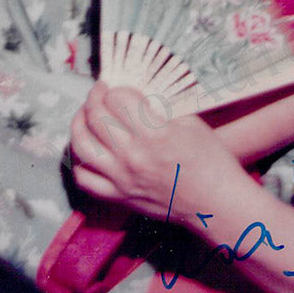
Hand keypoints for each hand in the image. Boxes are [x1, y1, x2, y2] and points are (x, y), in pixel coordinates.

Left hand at [69, 83, 242, 223]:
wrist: (216, 204)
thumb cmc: (211, 162)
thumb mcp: (191, 123)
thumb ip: (159, 109)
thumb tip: (136, 96)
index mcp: (155, 134)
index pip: (119, 99)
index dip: (119, 88)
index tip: (122, 88)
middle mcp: (134, 156)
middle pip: (96, 117)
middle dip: (95, 97)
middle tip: (100, 91)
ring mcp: (123, 179)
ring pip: (82, 146)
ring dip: (78, 124)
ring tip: (85, 114)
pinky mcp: (119, 197)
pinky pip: (85, 179)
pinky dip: (79, 161)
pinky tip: (87, 148)